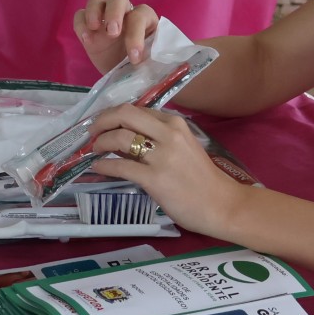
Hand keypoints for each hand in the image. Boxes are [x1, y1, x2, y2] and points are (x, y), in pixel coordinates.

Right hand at [74, 0, 160, 69]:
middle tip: (112, 33)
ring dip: (94, 11)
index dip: (136, 35)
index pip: (140, 15)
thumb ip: (150, 55)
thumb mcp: (150, 61)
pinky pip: (79, 15)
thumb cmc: (142, 64)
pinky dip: (81, 24)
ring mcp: (103, 16)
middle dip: (114, 12)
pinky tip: (86, 40)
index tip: (134, 57)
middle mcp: (124, 12)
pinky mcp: (87, 26)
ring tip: (94, 28)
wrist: (124, 73)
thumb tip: (144, 57)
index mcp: (145, 18)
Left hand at [85, 105, 246, 236]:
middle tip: (92, 131)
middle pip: (125, 114)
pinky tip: (98, 167)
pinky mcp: (154, 179)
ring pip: (120, 137)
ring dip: (101, 142)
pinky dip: (105, 165)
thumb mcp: (184, 147)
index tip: (105, 123)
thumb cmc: (202, 178)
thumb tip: (126, 137)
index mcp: (175, 123)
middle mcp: (168, 134)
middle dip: (103, 120)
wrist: (221, 204)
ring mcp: (161, 156)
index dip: (115, 114)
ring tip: (95, 149)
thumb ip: (160, 138)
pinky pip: (121, 166)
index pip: (138, 110)